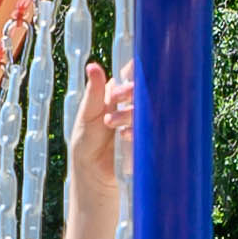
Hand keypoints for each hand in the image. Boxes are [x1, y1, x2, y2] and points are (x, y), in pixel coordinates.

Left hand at [66, 61, 135, 198]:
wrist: (93, 172)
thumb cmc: (87, 140)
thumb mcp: (88, 113)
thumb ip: (95, 91)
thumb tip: (92, 66)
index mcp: (119, 94)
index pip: (133, 76)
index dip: (133, 74)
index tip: (125, 78)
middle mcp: (133, 105)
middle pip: (143, 90)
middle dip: (132, 93)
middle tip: (117, 98)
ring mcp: (142, 122)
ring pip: (145, 109)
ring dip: (129, 113)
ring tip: (111, 123)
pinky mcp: (146, 139)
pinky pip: (150, 129)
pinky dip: (136, 130)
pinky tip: (124, 135)